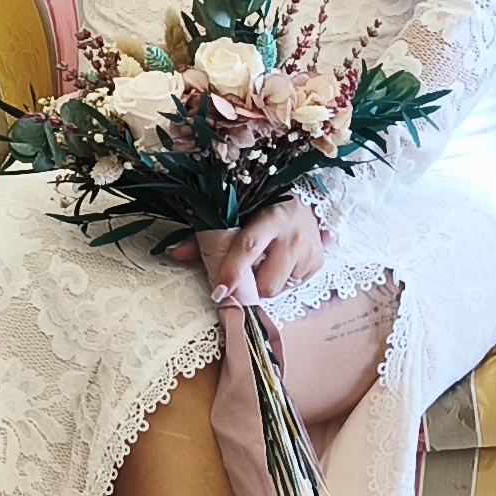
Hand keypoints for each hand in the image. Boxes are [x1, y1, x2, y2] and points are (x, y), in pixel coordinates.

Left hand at [177, 197, 326, 301]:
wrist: (305, 203)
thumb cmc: (262, 209)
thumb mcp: (237, 214)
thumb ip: (206, 235)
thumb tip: (176, 253)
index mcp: (270, 217)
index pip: (248, 248)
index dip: (231, 272)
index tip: (218, 292)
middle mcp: (294, 236)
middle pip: (267, 282)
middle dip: (251, 285)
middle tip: (246, 272)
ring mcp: (310, 252)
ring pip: (278, 289)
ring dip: (266, 283)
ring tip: (265, 262)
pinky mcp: (318, 264)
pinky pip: (292, 287)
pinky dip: (281, 280)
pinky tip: (281, 262)